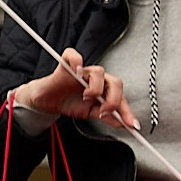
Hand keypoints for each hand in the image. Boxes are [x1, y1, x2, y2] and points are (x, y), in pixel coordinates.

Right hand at [18, 49, 136, 128]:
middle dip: (114, 100)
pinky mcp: (66, 65)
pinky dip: (76, 61)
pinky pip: (72, 55)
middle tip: (105, 111)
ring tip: (87, 97)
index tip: (132, 125)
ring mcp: (83, 71)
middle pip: (115, 82)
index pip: (121, 97)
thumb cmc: (70, 103)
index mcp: (106, 90)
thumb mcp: (91, 114)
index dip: (127, 111)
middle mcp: (97, 79)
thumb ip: (108, 118)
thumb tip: (124, 125)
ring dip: (96, 87)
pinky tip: (77, 71)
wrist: (48, 102)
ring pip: (99, 71)